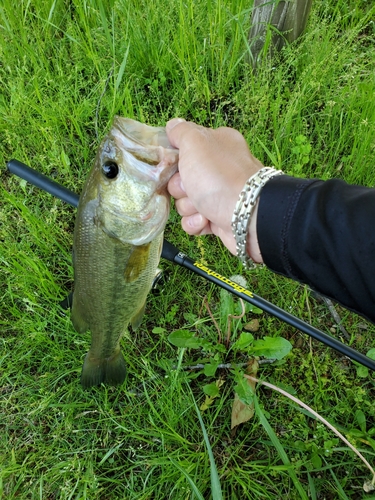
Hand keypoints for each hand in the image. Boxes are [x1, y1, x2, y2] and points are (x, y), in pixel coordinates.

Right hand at [166, 118, 263, 261]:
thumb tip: (172, 125)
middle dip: (180, 188)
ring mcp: (219, 195)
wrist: (246, 215)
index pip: (184, 150)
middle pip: (181, 178)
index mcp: (217, 145)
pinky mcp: (218, 218)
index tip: (173, 166)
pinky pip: (194, 221)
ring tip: (204, 208)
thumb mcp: (195, 142)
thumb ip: (181, 131)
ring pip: (185, 202)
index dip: (175, 160)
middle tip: (191, 188)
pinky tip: (206, 220)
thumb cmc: (218, 175)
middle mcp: (218, 168)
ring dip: (189, 207)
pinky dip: (197, 222)